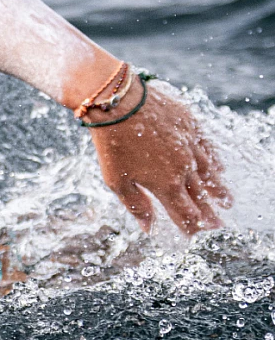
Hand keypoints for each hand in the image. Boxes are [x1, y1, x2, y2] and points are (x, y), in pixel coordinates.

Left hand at [87, 81, 231, 234]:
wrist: (118, 103)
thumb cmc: (112, 144)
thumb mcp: (117, 181)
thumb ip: (136, 205)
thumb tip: (149, 227)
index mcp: (165, 185)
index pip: (184, 213)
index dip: (189, 227)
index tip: (192, 235)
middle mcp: (183, 168)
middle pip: (200, 196)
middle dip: (208, 214)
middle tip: (217, 225)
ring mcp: (190, 146)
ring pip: (209, 173)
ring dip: (218, 190)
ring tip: (226, 201)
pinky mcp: (191, 126)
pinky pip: (208, 148)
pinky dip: (214, 162)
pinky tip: (218, 169)